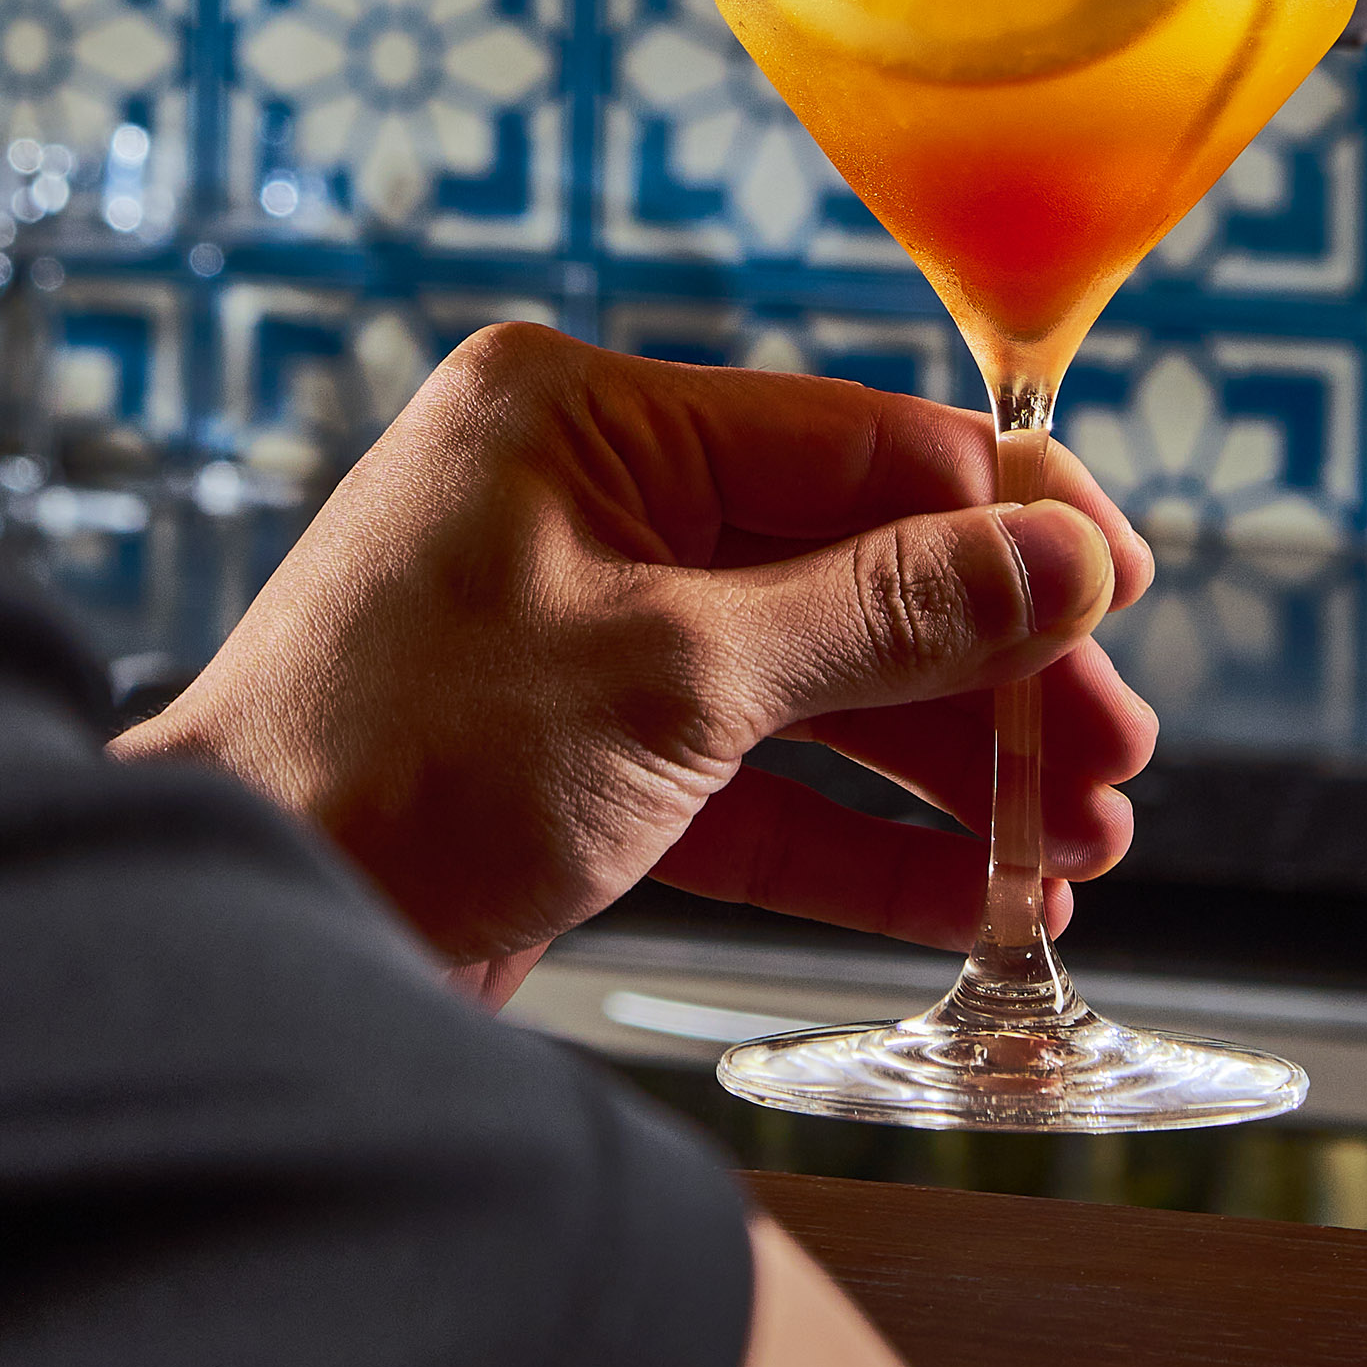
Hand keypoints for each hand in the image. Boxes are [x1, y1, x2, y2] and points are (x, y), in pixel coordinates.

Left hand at [116, 319, 1157, 1007]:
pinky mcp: (573, 762)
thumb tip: (1060, 556)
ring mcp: (577, 633)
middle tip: (1118, 761)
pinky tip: (969, 896)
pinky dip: (858, 839)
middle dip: (993, 673)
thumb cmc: (403, 769)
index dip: (1006, 519)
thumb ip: (883, 618)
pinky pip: (750, 781)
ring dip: (949, 769)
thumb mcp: (678, 676)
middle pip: (848, 568)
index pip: (854, 442)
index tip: (1125, 593)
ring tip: (1081, 849)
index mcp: (583, 418)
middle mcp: (583, 505)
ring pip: (813, 684)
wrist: (241, 948)